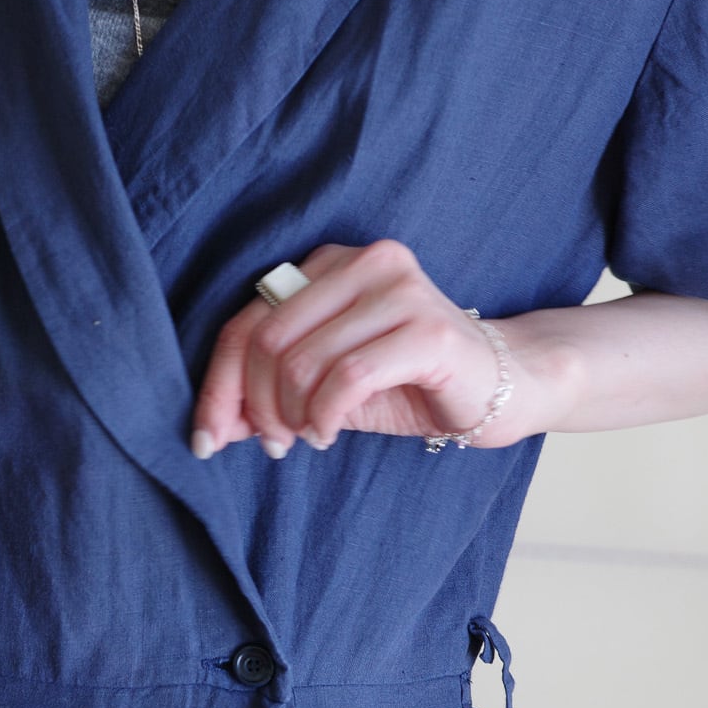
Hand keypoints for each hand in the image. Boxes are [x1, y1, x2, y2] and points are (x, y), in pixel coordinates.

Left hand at [190, 239, 521, 456]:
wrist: (501, 385)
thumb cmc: (408, 382)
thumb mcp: (324, 388)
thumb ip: (269, 396)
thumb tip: (212, 428)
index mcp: (330, 266)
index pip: (248, 321)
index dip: (219, 384)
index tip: (206, 439)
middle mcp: (363, 263)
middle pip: (267, 340)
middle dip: (255, 406)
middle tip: (272, 443)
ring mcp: (399, 291)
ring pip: (302, 361)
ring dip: (292, 416)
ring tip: (308, 436)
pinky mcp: (428, 330)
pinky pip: (347, 377)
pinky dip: (325, 416)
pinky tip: (329, 432)